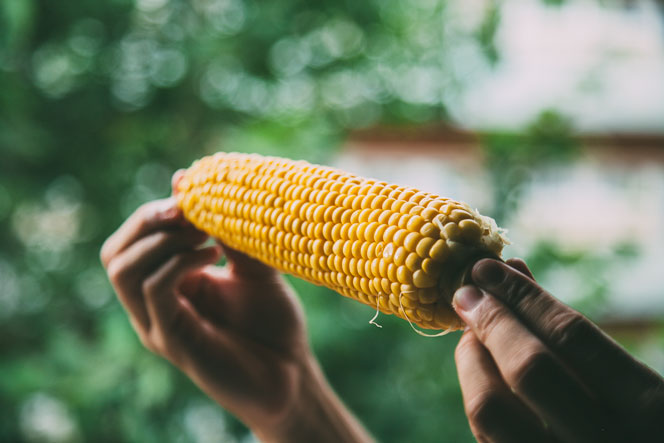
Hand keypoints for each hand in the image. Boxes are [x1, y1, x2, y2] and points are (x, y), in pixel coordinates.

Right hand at [100, 185, 371, 441]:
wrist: (291, 376)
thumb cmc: (273, 324)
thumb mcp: (253, 266)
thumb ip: (228, 230)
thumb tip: (191, 181)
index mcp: (169, 284)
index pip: (135, 239)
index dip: (157, 210)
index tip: (193, 192)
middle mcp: (155, 304)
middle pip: (116, 252)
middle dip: (148, 220)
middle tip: (188, 209)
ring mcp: (158, 324)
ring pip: (122, 269)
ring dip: (160, 239)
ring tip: (202, 232)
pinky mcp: (171, 341)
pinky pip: (154, 290)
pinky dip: (179, 262)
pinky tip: (212, 255)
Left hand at [453, 258, 663, 442]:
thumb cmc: (636, 423)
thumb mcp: (627, 382)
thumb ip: (569, 334)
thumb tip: (508, 274)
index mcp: (650, 410)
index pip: (572, 336)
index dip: (522, 295)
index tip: (487, 268)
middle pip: (528, 370)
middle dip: (492, 320)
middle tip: (467, 291)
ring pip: (491, 412)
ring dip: (472, 360)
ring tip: (471, 332)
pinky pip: (486, 436)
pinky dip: (477, 394)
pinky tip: (480, 370)